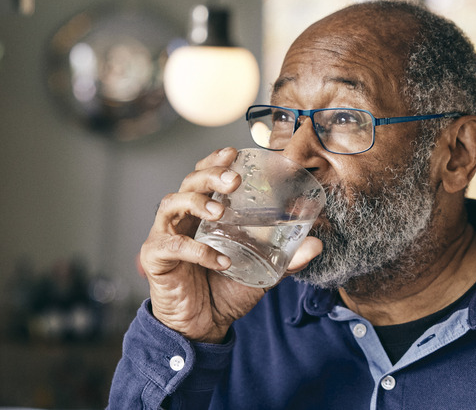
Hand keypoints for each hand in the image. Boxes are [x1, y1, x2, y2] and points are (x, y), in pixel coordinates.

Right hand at [139, 147, 322, 342]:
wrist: (203, 326)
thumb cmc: (225, 290)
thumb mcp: (261, 272)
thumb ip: (286, 259)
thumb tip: (317, 245)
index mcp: (204, 213)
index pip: (205, 177)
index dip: (215, 161)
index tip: (233, 152)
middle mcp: (183, 219)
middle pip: (189, 183)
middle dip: (210, 175)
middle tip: (233, 179)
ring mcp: (166, 235)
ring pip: (171, 204)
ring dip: (198, 203)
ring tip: (220, 212)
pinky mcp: (156, 257)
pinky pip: (172, 245)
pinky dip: (196, 250)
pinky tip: (219, 260)